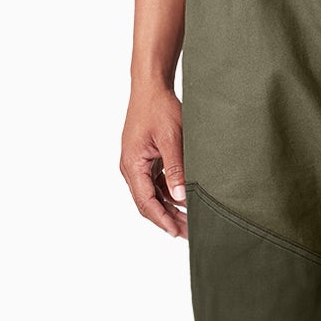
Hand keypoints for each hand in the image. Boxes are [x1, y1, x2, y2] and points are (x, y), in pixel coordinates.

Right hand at [121, 83, 187, 237]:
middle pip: (147, 202)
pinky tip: (183, 201)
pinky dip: (168, 194)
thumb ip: (176, 168)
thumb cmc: (159, 108)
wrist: (151, 87)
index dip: (162, 220)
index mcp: (132, 164)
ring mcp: (137, 164)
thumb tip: (181, 197)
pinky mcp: (145, 159)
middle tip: (188, 233)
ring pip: (152, 195)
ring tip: (189, 221)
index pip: (145, 202)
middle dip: (167, 219)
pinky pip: (155, 183)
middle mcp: (131, 167)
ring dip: (169, 208)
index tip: (177, 233)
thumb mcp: (171, 138)